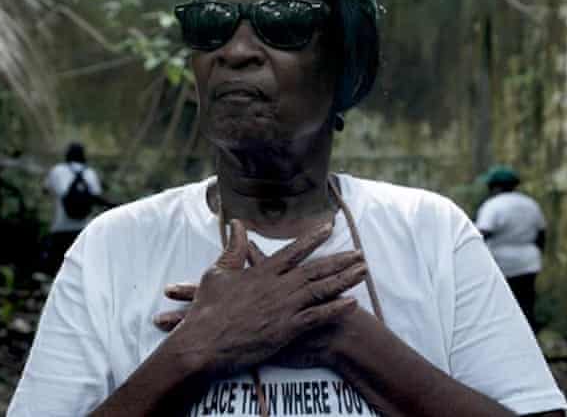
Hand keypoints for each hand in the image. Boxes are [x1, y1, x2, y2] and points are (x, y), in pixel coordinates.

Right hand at [153, 220, 366, 376]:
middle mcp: (277, 286)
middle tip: (360, 254)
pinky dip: (336, 309)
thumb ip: (234, 249)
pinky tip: (353, 303)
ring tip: (363, 272)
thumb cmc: (206, 309)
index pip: (293, 250)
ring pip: (321, 290)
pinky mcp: (286, 330)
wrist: (203, 342)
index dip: (313, 238)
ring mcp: (284, 308)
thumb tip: (237, 223)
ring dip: (344, 280)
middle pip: (315, 269)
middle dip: (340, 260)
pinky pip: (318, 317)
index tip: (330, 228)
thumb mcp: (217, 273)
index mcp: (262, 272)